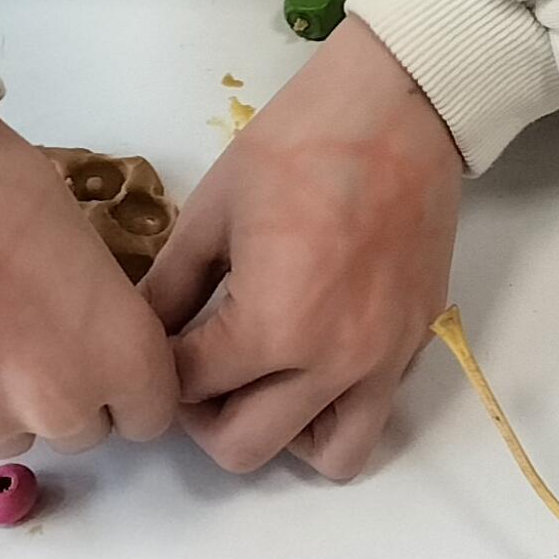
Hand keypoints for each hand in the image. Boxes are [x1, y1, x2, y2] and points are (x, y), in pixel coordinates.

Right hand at [0, 102, 181, 454]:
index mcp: (120, 356)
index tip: (106, 361)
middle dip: (66, 395)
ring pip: (14, 435)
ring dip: (6, 403)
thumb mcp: (91, 249)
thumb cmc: (7, 193)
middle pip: (81, 432)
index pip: (149, 416)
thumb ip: (103, 324)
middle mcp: (59, 406)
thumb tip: (95, 348)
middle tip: (35, 336)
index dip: (130, 387)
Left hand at [149, 20, 463, 479]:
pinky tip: (318, 350)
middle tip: (201, 364)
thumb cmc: (298, 143)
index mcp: (273, 326)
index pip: (189, 390)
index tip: (161, 337)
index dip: (160, 366)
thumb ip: (168, 288)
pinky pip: (376, 410)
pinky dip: (340, 404)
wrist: (402, 102)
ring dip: (284, 430)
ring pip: (329, 456)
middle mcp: (333, 362)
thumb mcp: (213, 209)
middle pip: (244, 446)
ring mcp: (385, 357)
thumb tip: (140, 337)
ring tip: (267, 377)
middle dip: (206, 414)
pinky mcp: (419, 339)